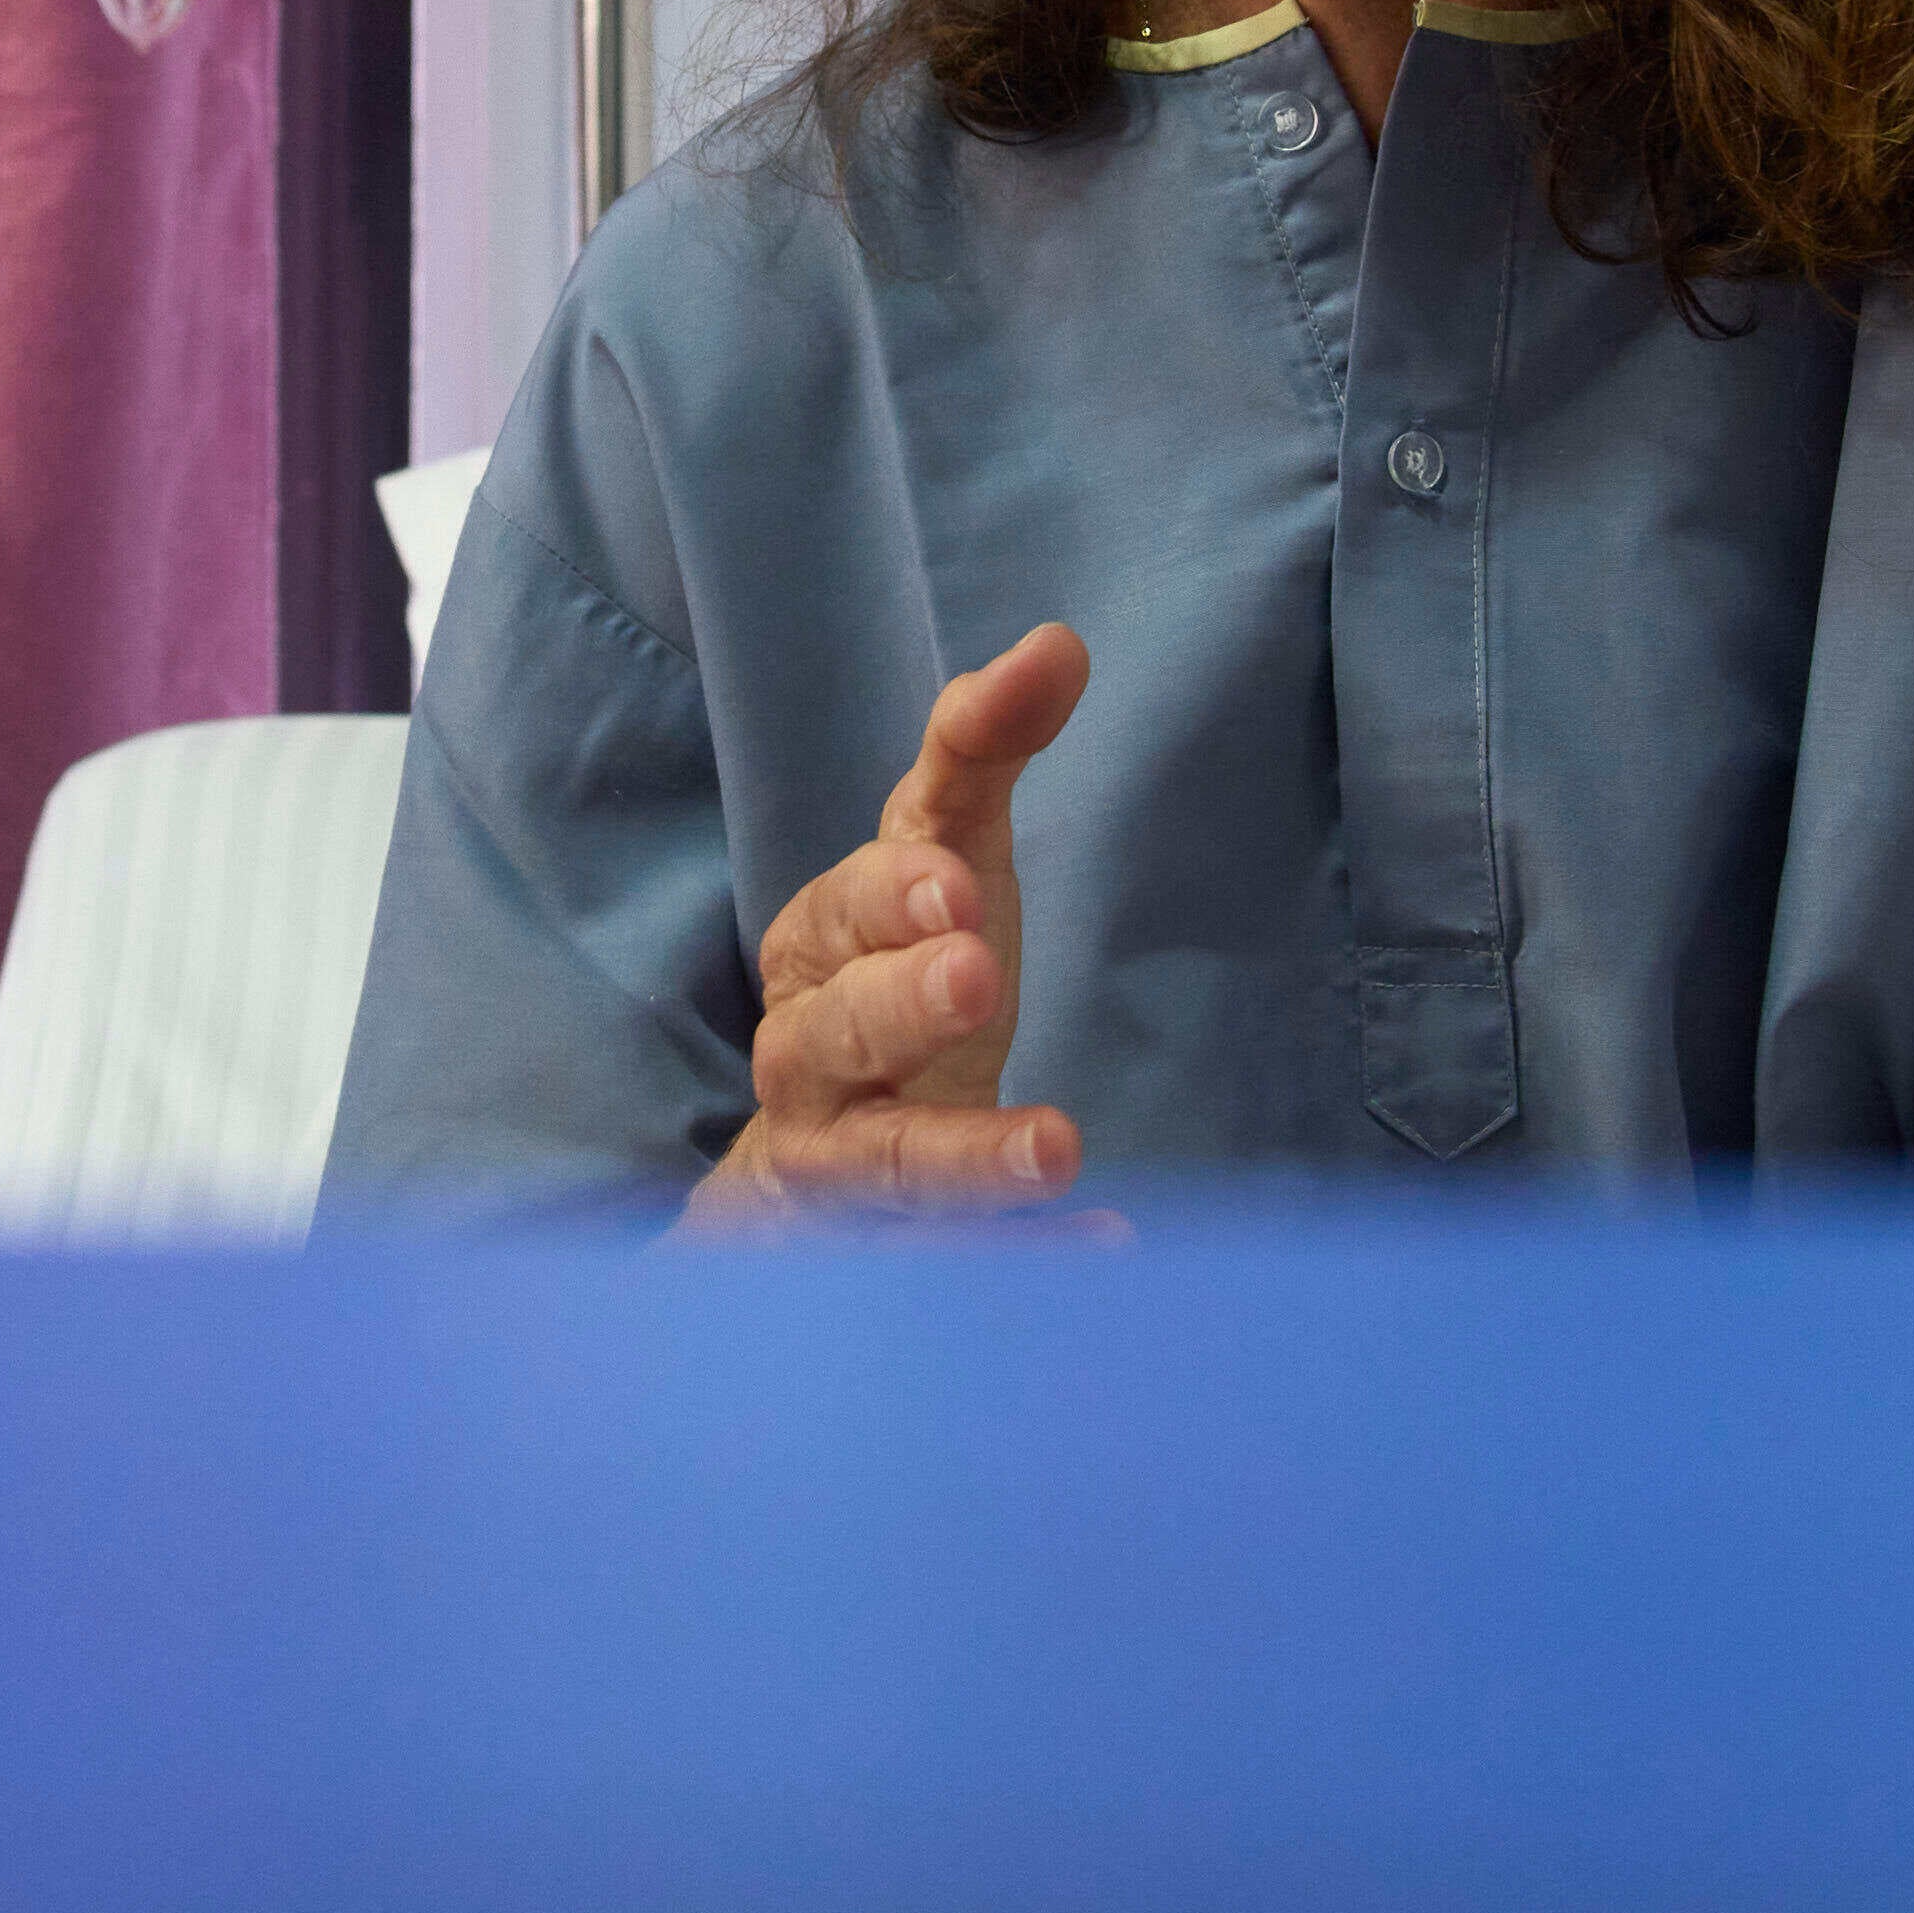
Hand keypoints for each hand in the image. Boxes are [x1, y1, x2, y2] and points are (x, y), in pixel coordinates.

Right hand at [677, 622, 1093, 1232]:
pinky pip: (942, 1271)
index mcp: (820, 950)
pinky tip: (1105, 1246)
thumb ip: (982, 754)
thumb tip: (1060, 641)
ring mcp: (836, 1171)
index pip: (845, 909)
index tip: (957, 890)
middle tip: (976, 976)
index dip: (894, 897)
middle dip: (901, 1003)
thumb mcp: (941, 865)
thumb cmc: (893, 987)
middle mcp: (808, 1060)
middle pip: (835, 1031)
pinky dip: (1018, 1264)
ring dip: (961, 1157)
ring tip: (1059, 1149)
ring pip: (877, 1164)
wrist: (814, 1174)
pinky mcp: (878, 1264)